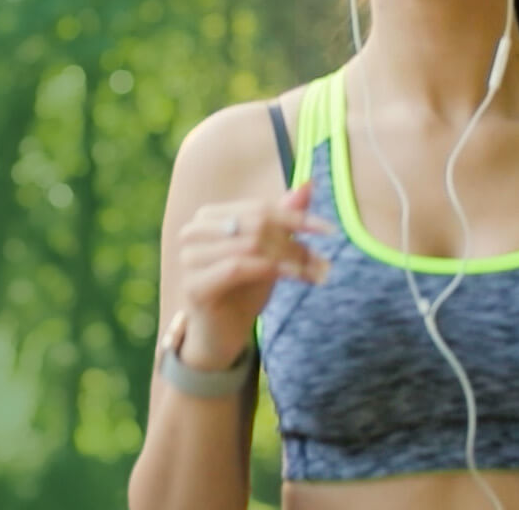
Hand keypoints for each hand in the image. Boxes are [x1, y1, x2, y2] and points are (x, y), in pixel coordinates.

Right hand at [175, 180, 335, 368]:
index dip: (296, 217)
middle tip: (321, 260)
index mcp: (209, 216)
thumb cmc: (245, 288)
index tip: (329, 229)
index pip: (259, 208)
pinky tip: (295, 276)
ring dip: (289, 257)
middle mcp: (194, 232)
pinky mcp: (193, 285)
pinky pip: (238, 267)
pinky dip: (272, 269)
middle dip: (294, 241)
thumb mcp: (270, 251)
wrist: (222, 334)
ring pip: (250, 244)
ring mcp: (189, 258)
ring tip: (314, 271)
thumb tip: (309, 184)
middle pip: (255, 224)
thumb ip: (284, 218)